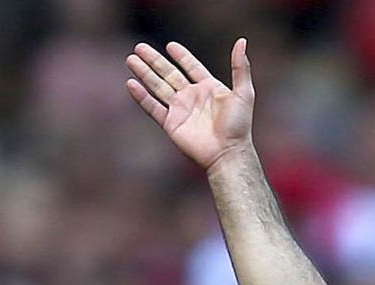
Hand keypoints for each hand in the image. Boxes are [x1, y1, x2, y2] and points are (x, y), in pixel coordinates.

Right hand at [126, 39, 254, 171]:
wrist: (227, 153)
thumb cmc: (239, 126)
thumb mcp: (244, 93)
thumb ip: (240, 67)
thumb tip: (242, 41)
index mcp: (208, 88)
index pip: (191, 67)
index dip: (181, 56)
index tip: (170, 45)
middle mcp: (192, 97)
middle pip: (169, 74)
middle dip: (154, 60)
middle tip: (139, 47)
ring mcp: (180, 110)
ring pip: (157, 86)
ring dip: (144, 73)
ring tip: (130, 59)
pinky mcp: (171, 123)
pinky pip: (153, 107)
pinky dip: (141, 96)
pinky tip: (131, 84)